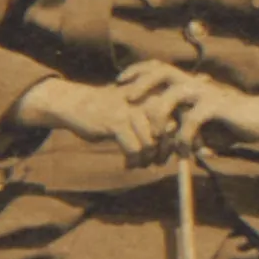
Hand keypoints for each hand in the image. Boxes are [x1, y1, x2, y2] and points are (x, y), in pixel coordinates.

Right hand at [9, 74, 178, 163]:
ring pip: (151, 144)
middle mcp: (149, 99)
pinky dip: (133, 161)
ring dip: (146, 160)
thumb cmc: (114, 111)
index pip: (180, 122)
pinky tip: (128, 164)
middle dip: (163, 153)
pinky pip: (134, 150)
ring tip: (139, 163)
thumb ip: (160, 122)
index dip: (178, 142)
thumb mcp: (139, 111)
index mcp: (158, 94)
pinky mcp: (117, 122)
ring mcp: (133, 110)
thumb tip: (181, 144)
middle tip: (155, 162)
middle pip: (169, 134)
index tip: (168, 154)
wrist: (78, 103)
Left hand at [113, 62, 258, 153]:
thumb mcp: (200, 124)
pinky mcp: (218, 106)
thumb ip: (180, 126)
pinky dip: (185, 137)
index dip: (138, 72)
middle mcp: (195, 84)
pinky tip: (184, 151)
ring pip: (175, 93)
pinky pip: (193, 119)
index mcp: (189, 84)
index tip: (119, 82)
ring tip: (155, 134)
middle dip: (141, 83)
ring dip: (160, 113)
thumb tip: (159, 142)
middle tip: (126, 99)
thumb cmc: (229, 123)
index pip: (159, 68)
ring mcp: (207, 93)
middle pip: (162, 71)